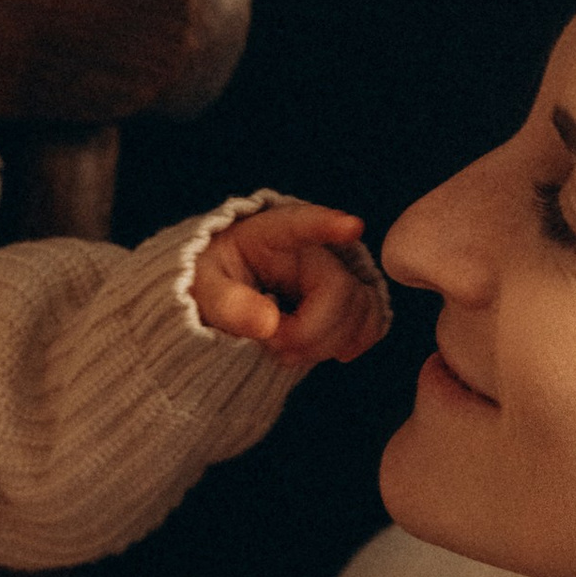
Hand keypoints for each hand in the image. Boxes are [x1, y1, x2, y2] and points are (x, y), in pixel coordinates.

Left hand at [191, 201, 393, 372]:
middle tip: (271, 344)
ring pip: (360, 308)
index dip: (329, 226)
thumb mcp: (203, 287)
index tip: (353, 226)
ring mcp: (333, 272)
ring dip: (327, 343)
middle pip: (339, 289)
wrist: (221, 290)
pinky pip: (371, 317)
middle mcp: (311, 249)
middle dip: (310, 332)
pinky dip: (356, 340)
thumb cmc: (213, 279)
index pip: (302, 225)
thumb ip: (228, 304)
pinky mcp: (345, 299)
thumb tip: (268, 325)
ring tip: (287, 351)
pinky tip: (333, 352)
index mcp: (270, 235)